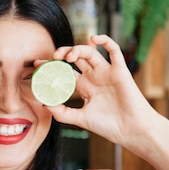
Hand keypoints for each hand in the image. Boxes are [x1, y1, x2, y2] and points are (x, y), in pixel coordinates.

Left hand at [47, 34, 161, 149]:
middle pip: (75, 58)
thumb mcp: (80, 119)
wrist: (131, 130)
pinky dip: (105, 41)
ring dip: (78, 49)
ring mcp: (106, 73)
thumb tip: (43, 103)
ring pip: (90, 52)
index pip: (64, 71)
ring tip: (69, 56)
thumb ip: (61, 112)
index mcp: (84, 87)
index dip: (51, 66)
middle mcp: (94, 77)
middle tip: (53, 57)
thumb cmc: (108, 126)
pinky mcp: (120, 70)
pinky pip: (114, 50)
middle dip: (62, 54)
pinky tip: (93, 39)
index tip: (37, 65)